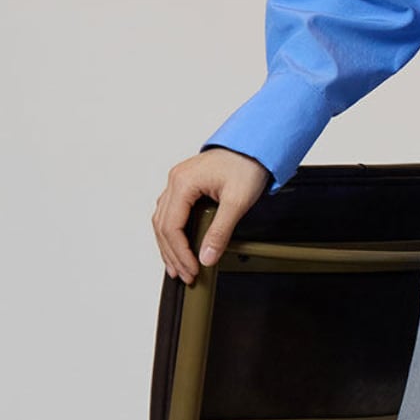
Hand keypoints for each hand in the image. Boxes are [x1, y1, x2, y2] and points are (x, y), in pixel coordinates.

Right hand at [151, 147, 271, 284]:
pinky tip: (178, 245)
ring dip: (169, 245)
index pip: (171, 227)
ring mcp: (178, 181)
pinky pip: (171, 212)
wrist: (256, 145)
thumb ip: (220, 232)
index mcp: (183, 182)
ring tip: (177, 267)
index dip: (180, 253)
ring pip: (163, 220)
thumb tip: (206, 257)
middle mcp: (175, 181)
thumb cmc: (248, 165)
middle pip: (163, 226)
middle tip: (184, 275)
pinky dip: (173, 232)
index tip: (191, 270)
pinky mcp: (186, 184)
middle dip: (172, 254)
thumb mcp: (238, 201)